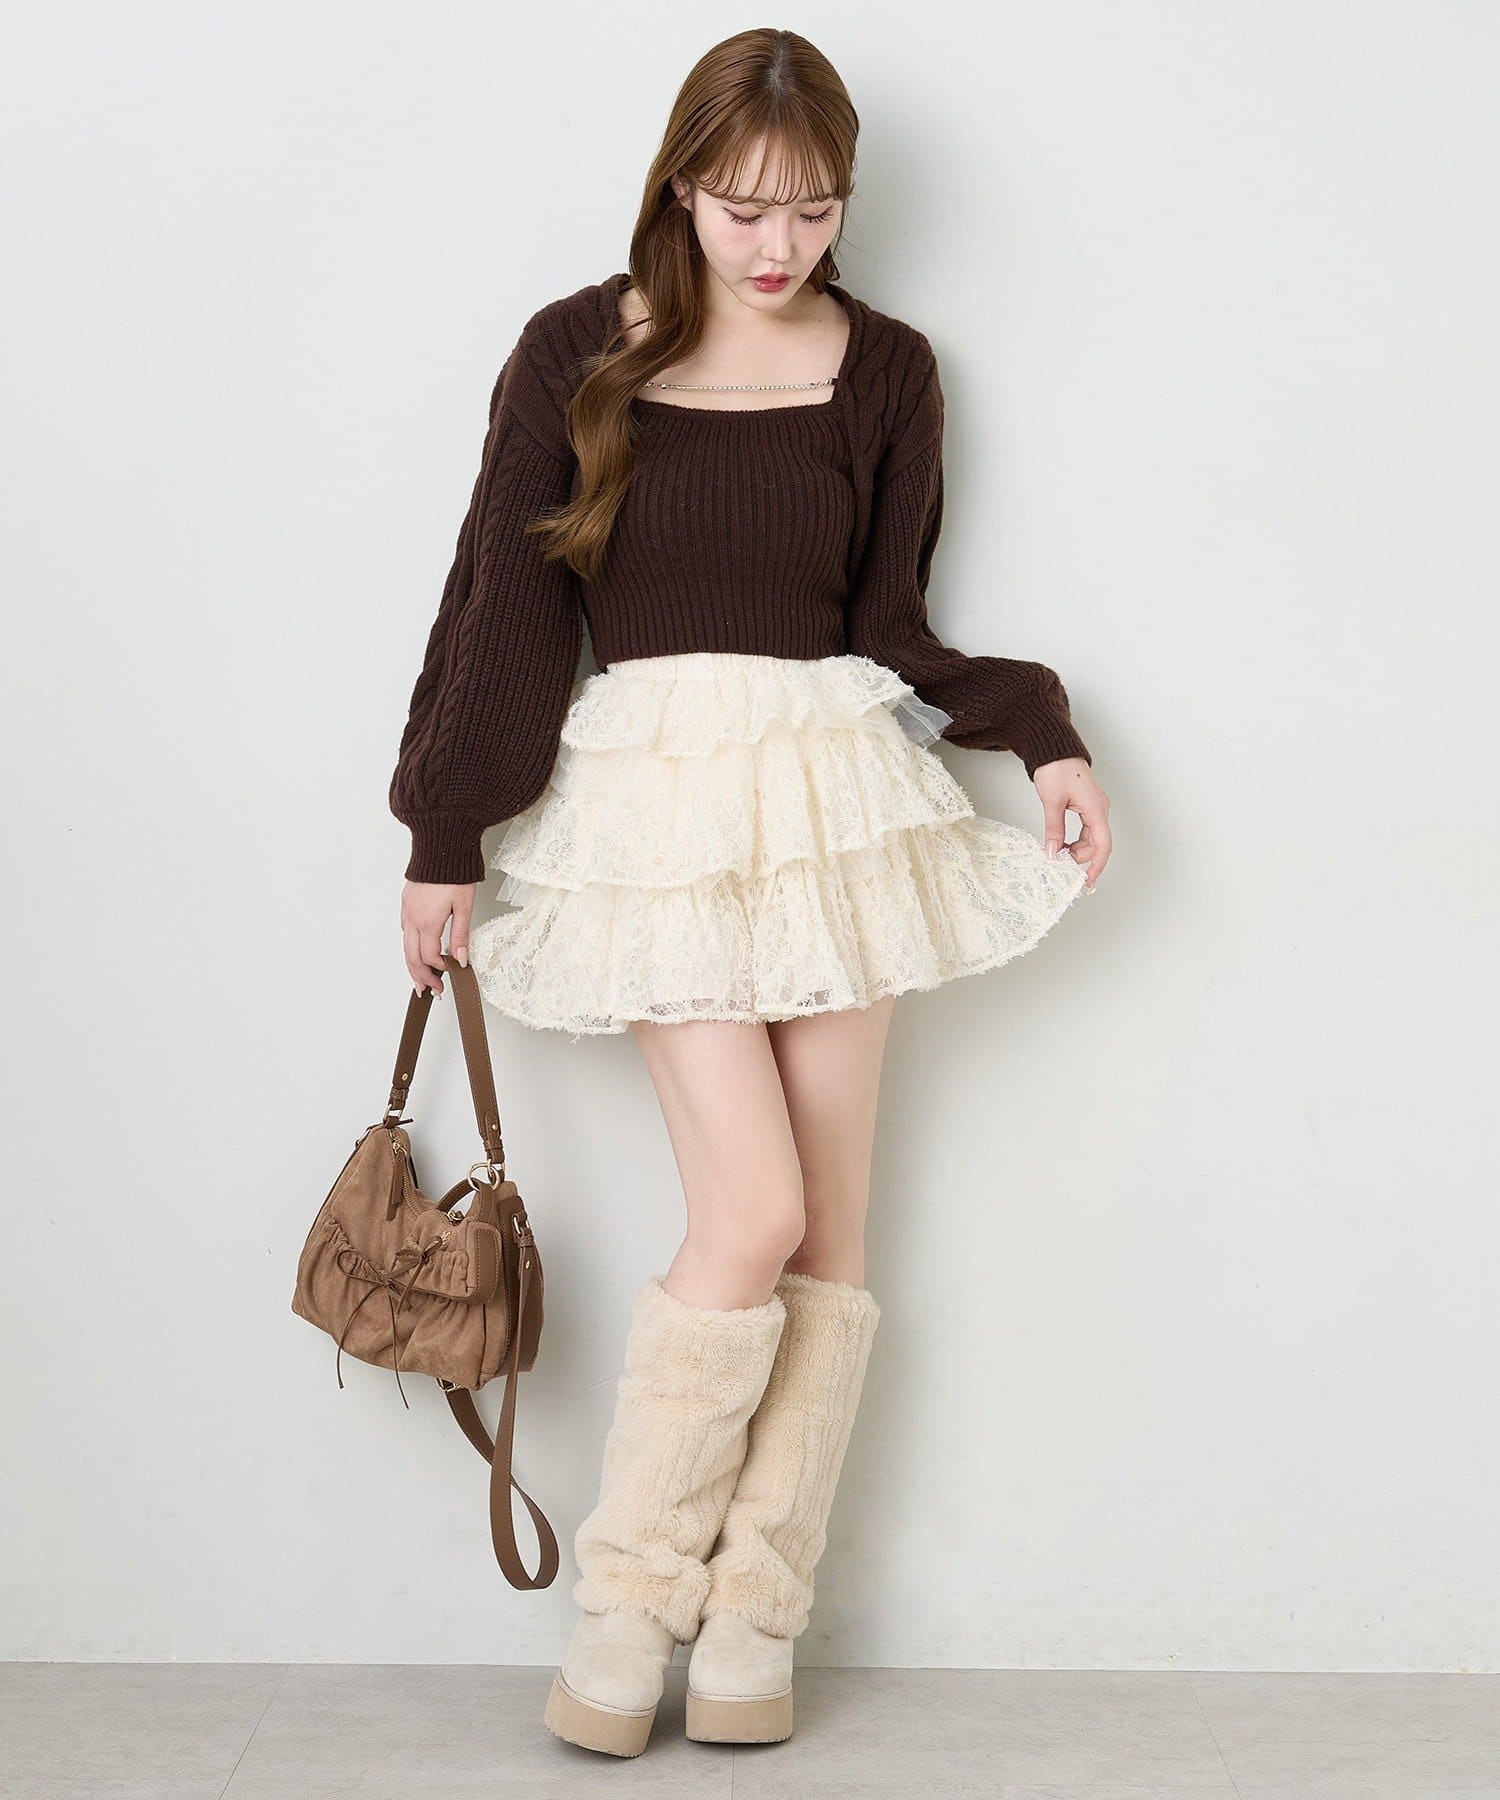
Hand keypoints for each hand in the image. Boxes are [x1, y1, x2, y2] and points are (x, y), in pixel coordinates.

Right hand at [401, 879, 475, 996]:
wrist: (442, 846)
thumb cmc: (454, 873)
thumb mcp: (464, 906)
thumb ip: (460, 936)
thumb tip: (461, 959)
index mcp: (428, 922)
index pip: (429, 957)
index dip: (439, 969)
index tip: (449, 973)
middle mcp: (413, 918)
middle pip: (412, 957)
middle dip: (420, 976)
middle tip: (430, 990)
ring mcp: (407, 910)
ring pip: (405, 945)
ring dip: (412, 964)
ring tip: (420, 978)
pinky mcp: (407, 902)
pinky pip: (405, 929)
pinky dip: (410, 945)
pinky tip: (416, 948)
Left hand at [1033, 757, 1110, 891]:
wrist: (1053, 747)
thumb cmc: (1056, 767)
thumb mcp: (1052, 801)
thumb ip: (1054, 829)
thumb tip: (1052, 852)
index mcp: (1095, 808)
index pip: (1102, 845)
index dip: (1096, 866)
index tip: (1087, 881)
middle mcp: (1099, 808)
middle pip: (1096, 844)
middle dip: (1079, 858)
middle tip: (1059, 865)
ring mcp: (1094, 807)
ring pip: (1090, 838)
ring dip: (1075, 850)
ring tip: (1057, 854)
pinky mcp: (1086, 805)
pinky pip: (1085, 830)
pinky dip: (1074, 841)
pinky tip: (1061, 845)